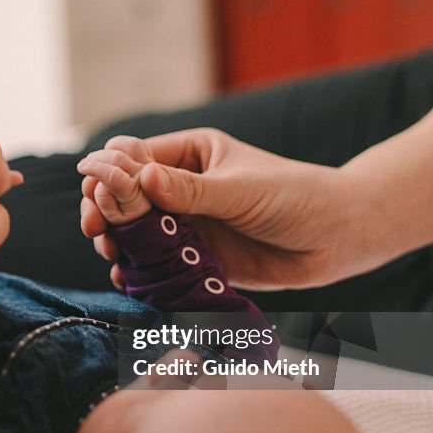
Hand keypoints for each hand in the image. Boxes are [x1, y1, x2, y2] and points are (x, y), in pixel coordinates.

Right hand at [80, 131, 360, 291]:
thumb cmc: (297, 197)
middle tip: (95, 226)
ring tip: (111, 252)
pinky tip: (127, 276)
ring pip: (134, 232)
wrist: (338, 239)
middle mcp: (181, 189)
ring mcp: (186, 224)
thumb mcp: (242, 189)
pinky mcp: (193, 258)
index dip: (109, 173)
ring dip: (116, 240)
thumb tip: (139, 179)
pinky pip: (154, 263)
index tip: (95, 190)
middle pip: (124, 196)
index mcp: (190, 155)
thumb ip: (190, 190)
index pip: (134, 158)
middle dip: (104, 209)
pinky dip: (136, 270)